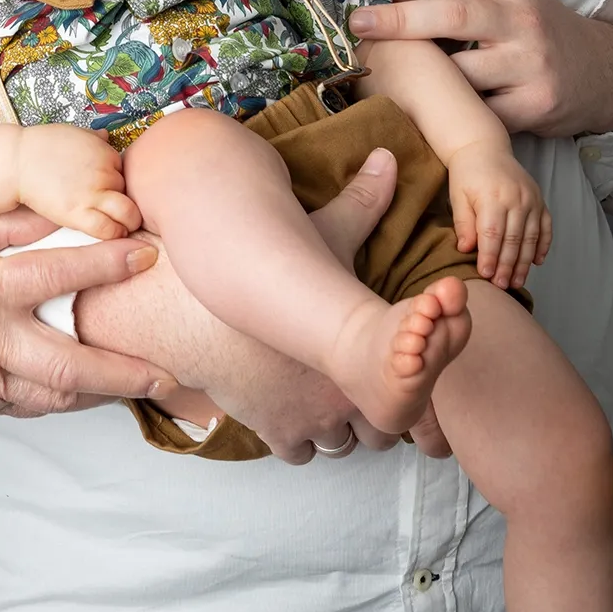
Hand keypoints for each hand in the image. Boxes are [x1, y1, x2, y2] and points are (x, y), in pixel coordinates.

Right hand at [0, 209, 176, 416]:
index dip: (106, 264)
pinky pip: (29, 404)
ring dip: (102, 391)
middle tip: (167, 370)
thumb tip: (56, 214)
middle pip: (69, 364)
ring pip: (54, 395)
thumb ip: (1, 226)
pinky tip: (86, 386)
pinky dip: (62, 396)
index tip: (145, 253)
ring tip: (140, 381)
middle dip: (124, 370)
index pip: (56, 276)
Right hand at [16, 125, 140, 239]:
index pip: (127, 173)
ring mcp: (92, 193)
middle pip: (129, 192)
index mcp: (104, 152)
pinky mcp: (77, 213)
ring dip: (128, 221)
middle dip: (124, 200)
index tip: (111, 192)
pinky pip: (108, 229)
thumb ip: (94, 138)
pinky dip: (114, 233)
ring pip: (128, 213)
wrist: (16, 161)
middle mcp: (103, 171)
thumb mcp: (73, 133)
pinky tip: (110, 233)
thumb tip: (106, 136)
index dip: (119, 184)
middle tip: (118, 210)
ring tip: (122, 226)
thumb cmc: (41, 147)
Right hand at [78, 150, 444, 463]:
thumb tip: (390, 157)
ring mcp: (306, 418)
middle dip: (370, 414)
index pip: (410, 397)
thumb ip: (365, 199)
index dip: (402, 384)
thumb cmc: (270, 260)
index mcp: (364, 354)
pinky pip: (301, 454)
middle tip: (354, 386)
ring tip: (323, 398)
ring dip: (335, 429)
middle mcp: (342, 396)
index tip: (386, 369)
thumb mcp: (324, 230)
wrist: (202, 297)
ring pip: (341, 447)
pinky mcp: (270, 428)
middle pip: (380, 433)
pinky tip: (292, 407)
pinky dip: (299, 437)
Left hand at [345, 0, 612, 137]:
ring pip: (461, 72)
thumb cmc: (531, 29)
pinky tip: (424, 110)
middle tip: (357, 25)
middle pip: (451, 15)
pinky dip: (448, 113)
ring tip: (384, 74)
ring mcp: (530, 64)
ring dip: (419, 77)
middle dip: (397, 20)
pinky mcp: (535, 105)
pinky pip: (478, 113)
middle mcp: (520, 20)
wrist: (604, 70)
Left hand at [447, 143, 551, 288]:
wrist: (483, 147)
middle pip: (514, 240)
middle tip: (502, 285)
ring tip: (518, 281)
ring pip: (531, 238)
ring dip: (525, 262)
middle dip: (508, 266)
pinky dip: (543, 246)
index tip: (485, 275)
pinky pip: (546, 227)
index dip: (490, 257)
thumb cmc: (466, 173)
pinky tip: (537, 261)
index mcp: (493, 198)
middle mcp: (517, 199)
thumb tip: (467, 249)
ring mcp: (532, 200)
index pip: (492, 235)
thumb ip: (463, 223)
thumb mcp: (457, 196)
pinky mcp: (540, 200)